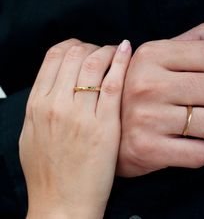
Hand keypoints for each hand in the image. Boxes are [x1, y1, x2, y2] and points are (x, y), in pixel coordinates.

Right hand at [19, 39, 131, 217]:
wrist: (62, 204)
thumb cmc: (47, 172)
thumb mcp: (31, 134)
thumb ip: (42, 106)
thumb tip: (55, 83)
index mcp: (37, 104)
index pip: (54, 56)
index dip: (71, 46)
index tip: (83, 50)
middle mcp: (56, 104)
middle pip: (74, 55)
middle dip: (90, 46)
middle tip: (101, 52)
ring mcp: (80, 114)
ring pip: (94, 64)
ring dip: (106, 51)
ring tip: (115, 52)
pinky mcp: (104, 126)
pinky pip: (112, 84)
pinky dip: (120, 62)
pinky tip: (126, 50)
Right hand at [117, 23, 203, 176]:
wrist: (110, 128)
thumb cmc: (141, 90)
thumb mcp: (162, 58)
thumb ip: (201, 40)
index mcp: (149, 56)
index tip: (203, 77)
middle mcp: (145, 84)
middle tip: (188, 102)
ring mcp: (145, 118)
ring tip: (180, 122)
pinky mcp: (148, 149)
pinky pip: (201, 153)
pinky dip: (195, 150)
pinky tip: (176, 143)